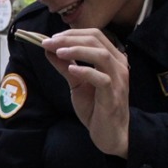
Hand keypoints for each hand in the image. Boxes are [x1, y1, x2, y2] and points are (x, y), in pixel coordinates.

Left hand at [40, 29, 130, 157]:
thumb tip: (49, 49)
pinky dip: (85, 71)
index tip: (51, 38)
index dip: (71, 34)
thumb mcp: (76, 83)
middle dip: (70, 39)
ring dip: (77, 50)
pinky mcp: (113, 95)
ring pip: (101, 55)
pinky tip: (71, 69)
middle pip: (96, 40)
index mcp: (112, 58)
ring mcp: (118, 80)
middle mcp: (119, 65)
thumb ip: (64, 66)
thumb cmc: (96, 108)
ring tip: (58, 52)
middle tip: (49, 42)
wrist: (109, 134)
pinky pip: (101, 78)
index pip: (94, 35)